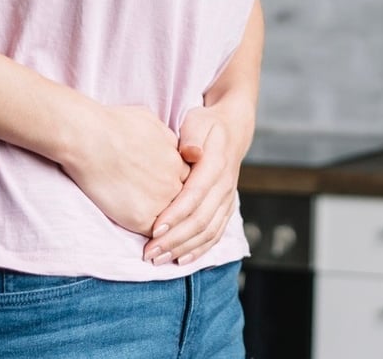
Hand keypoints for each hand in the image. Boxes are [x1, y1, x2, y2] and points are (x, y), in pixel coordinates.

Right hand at [61, 104, 189, 236]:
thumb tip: (171, 146)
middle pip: (181, 202)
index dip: (173, 185)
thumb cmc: (113, 124)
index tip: (159, 189)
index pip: (186, 181)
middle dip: (171, 206)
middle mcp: (174, 180)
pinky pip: (153, 232)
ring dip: (164, 225)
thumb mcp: (150, 121)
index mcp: (177, 159)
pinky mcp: (142, 217)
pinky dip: (150, 236)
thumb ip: (167, 138)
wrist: (89, 137)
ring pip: (170, 220)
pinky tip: (142, 235)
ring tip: (154, 231)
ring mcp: (160, 200)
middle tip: (159, 213)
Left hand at [141, 104, 246, 266]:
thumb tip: (190, 152)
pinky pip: (215, 234)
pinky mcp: (226, 208)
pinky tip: (181, 260)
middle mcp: (224, 186)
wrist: (232, 130)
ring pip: (208, 232)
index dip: (175, 215)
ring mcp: (227, 199)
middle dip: (175, 240)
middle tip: (150, 252)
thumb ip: (191, 137)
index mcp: (216, 164)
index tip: (154, 230)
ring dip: (184, 249)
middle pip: (200, 220)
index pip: (195, 195)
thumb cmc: (204, 125)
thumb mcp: (196, 122)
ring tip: (159, 259)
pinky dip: (199, 250)